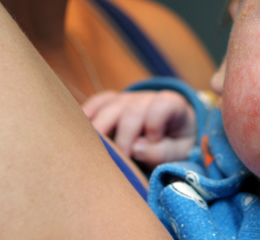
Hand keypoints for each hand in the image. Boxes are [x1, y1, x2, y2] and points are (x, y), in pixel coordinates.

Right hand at [82, 90, 196, 167]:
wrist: (170, 131)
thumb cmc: (175, 142)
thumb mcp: (179, 151)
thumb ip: (164, 151)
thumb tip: (137, 149)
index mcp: (172, 106)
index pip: (163, 104)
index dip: (155, 122)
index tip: (152, 140)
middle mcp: (147, 98)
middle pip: (132, 111)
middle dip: (124, 138)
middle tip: (120, 161)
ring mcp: (127, 98)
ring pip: (110, 108)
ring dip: (101, 131)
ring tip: (95, 154)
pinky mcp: (111, 102)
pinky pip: (96, 104)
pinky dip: (87, 117)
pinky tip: (80, 136)